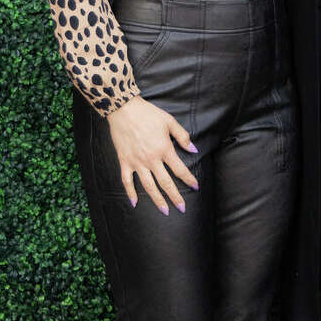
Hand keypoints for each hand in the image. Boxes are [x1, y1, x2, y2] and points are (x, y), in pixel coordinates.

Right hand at [106, 96, 197, 212]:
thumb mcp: (169, 121)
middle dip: (175, 197)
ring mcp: (136, 162)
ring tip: (164, 211)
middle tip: (182, 208)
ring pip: (148, 186)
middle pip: (165, 182)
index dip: (189, 179)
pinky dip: (130, 192)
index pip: (180, 169)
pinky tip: (135, 203)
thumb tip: (194, 149)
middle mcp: (151, 159)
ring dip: (157, 200)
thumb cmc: (148, 114)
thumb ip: (182, 136)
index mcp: (164, 149)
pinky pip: (127, 181)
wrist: (124, 109)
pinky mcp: (124, 161)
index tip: (196, 187)